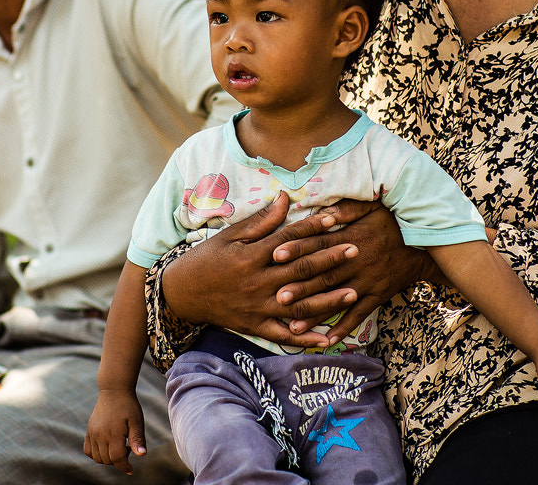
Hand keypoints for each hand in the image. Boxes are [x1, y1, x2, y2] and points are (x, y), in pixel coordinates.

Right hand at [84, 388, 145, 474]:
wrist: (114, 390)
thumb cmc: (128, 406)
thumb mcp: (137, 421)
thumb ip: (138, 439)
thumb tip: (142, 455)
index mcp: (113, 433)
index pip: (117, 458)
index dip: (125, 467)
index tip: (131, 470)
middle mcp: (100, 434)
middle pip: (108, 460)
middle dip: (119, 460)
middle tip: (128, 447)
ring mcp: (92, 433)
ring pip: (97, 458)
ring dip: (108, 459)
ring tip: (118, 445)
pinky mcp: (89, 430)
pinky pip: (88, 450)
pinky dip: (96, 454)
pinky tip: (106, 447)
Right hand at [163, 192, 351, 348]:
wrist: (181, 294)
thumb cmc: (206, 260)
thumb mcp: (229, 236)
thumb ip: (261, 221)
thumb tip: (285, 198)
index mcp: (249, 257)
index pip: (286, 240)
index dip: (311, 229)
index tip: (333, 220)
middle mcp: (256, 283)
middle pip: (299, 271)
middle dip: (329, 261)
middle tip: (355, 250)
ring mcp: (257, 307)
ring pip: (298, 306)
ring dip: (327, 300)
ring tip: (353, 292)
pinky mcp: (255, 326)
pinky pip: (284, 335)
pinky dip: (306, 339)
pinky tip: (328, 339)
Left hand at [272, 198, 430, 344]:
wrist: (424, 246)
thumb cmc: (392, 223)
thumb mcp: (372, 207)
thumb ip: (346, 209)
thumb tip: (322, 212)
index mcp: (351, 239)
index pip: (318, 244)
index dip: (297, 249)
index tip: (275, 255)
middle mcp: (356, 262)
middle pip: (323, 275)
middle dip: (300, 287)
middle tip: (277, 297)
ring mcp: (367, 282)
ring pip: (336, 299)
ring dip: (315, 314)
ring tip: (294, 327)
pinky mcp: (377, 296)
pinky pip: (359, 315)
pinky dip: (344, 328)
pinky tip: (328, 340)